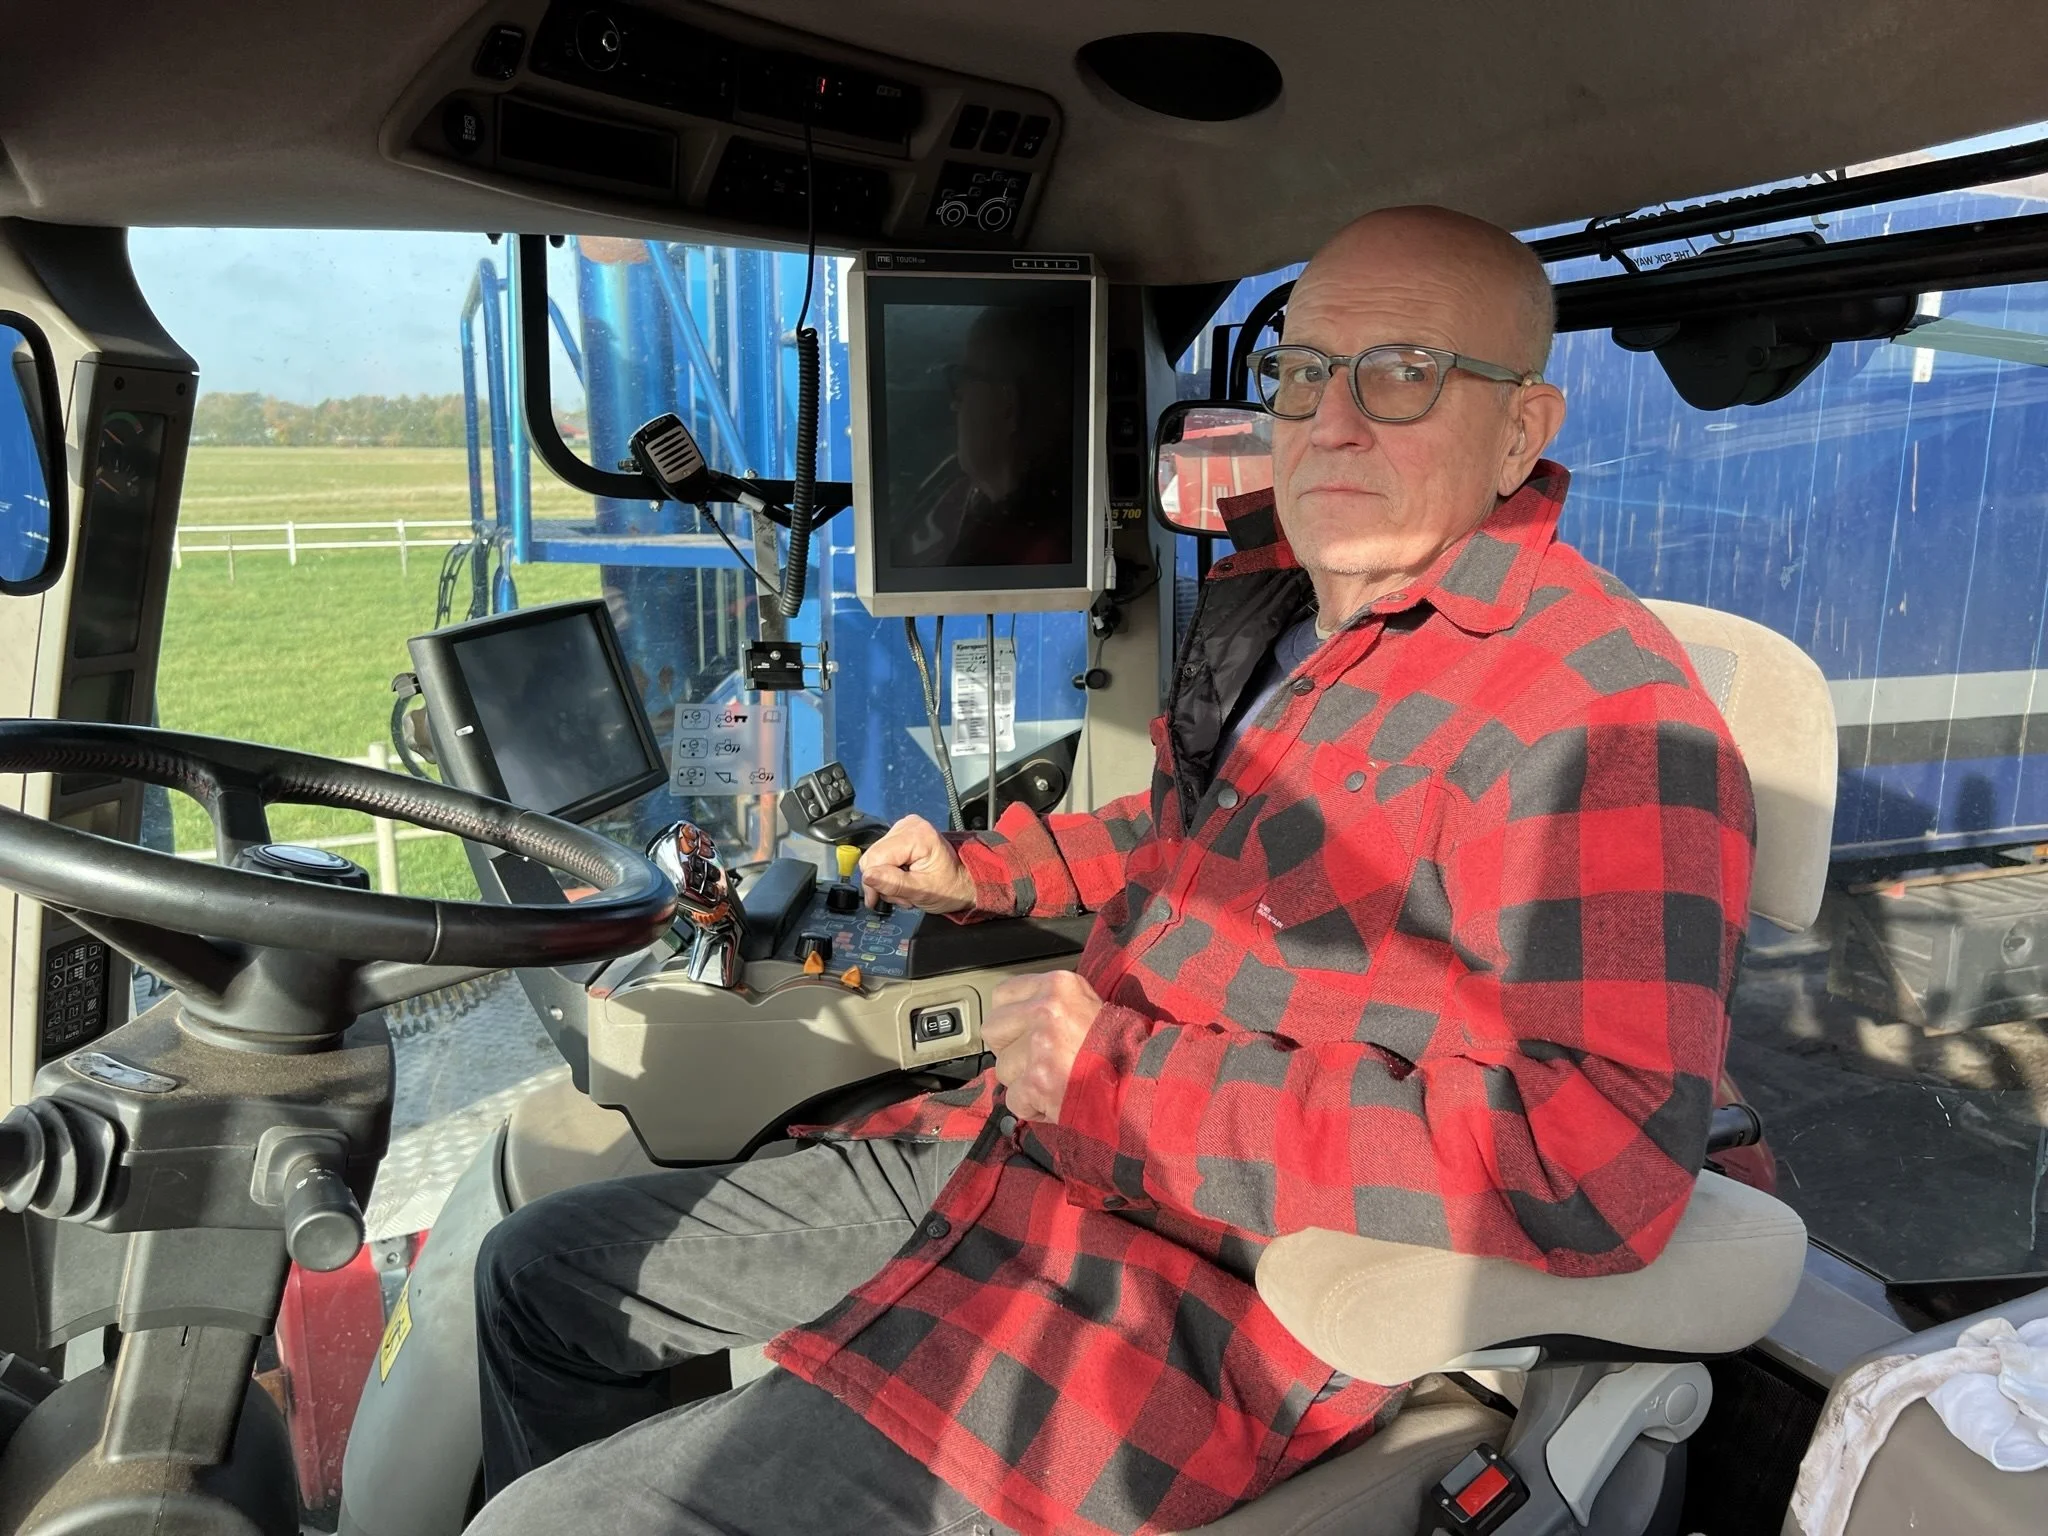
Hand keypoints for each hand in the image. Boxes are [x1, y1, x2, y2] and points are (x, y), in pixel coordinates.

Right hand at [858, 815, 976, 912]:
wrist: (963, 882)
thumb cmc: (949, 888)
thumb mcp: (922, 891)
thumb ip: (894, 884)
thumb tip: (868, 877)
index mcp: (916, 835)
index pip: (876, 858)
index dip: (872, 882)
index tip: (879, 900)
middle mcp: (908, 825)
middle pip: (873, 857)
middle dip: (882, 881)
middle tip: (901, 895)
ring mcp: (904, 827)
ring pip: (875, 858)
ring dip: (886, 879)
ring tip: (905, 889)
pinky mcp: (900, 834)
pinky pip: (882, 855)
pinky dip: (889, 871)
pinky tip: (903, 878)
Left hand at [983, 970, 1103, 1123]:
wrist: (1142, 1081)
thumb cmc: (1117, 1046)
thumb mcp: (1086, 1002)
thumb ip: (1049, 1003)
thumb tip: (1014, 1017)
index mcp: (1057, 985)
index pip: (1001, 995)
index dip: (1011, 1019)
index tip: (1024, 1032)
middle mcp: (1046, 1010)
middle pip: (992, 1030)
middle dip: (1010, 1050)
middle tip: (1038, 1059)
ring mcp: (1041, 1046)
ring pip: (1002, 1069)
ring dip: (1023, 1081)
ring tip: (1055, 1079)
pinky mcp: (1038, 1081)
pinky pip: (1013, 1100)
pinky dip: (1032, 1106)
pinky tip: (1055, 1098)